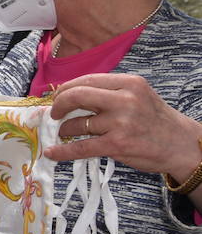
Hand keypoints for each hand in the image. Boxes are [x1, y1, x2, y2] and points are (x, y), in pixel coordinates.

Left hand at [45, 74, 201, 182]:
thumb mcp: (137, 95)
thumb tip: (68, 93)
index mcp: (129, 83)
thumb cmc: (154, 119)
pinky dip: (62, 151)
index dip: (65, 89)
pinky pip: (80, 147)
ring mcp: (121, 123)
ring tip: (65, 132)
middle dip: (58, 105)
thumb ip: (108, 91)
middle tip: (54, 114)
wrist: (181, 144)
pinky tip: (52, 153)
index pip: (86, 80)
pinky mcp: (117, 144)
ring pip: (76, 123)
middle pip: (76, 95)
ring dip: (64, 130)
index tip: (57, 97)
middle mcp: (125, 100)